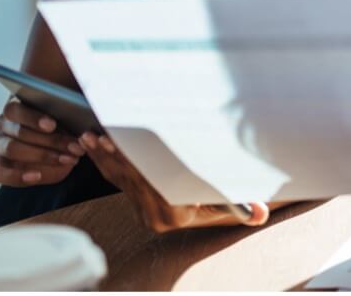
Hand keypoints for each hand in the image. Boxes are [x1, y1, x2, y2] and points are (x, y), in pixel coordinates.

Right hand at [0, 97, 84, 186]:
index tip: (52, 125)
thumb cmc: (61, 124)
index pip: (15, 109)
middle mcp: (3, 126)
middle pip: (18, 133)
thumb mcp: (65, 114)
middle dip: (50, 141)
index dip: (33, 118)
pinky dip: (16, 176)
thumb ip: (67, 110)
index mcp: (15, 107)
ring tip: (68, 159)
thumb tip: (79, 111)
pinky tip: (36, 176)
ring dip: (42, 156)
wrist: (52, 146)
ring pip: (11, 150)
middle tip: (75, 147)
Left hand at [79, 132, 270, 232]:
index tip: (126, 146)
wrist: (201, 216)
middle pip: (131, 178)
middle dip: (114, 154)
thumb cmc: (216, 205)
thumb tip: (261, 212)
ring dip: (102, 156)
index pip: (152, 183)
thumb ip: (244, 210)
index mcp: (173, 214)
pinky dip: (102, 160)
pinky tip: (91, 144)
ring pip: (118, 178)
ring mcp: (140, 207)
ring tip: (89, 137)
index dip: (137, 163)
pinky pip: (113, 178)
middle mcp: (152, 214)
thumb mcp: (228, 206)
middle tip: (99, 133)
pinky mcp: (132, 198)